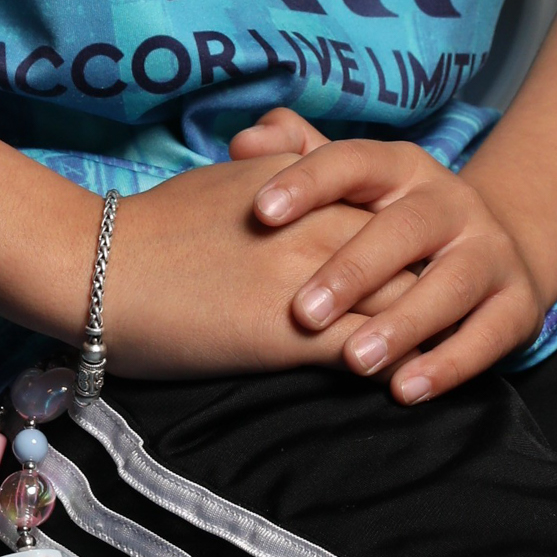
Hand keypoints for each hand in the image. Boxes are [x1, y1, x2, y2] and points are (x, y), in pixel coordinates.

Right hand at [99, 151, 419, 380]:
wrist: (103, 265)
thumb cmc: (157, 225)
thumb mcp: (232, 175)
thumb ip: (283, 173)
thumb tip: (307, 181)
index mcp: (306, 181)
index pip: (389, 207)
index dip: (414, 241)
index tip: (429, 268)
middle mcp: (320, 221)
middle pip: (411, 252)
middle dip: (435, 284)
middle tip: (454, 315)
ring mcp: (311, 277)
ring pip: (401, 302)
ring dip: (423, 329)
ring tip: (440, 356)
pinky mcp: (293, 334)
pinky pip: (368, 351)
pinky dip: (392, 367)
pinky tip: (399, 384)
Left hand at [241, 118, 548, 402]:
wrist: (495, 251)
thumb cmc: (394, 222)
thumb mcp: (353, 187)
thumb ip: (299, 160)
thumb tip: (244, 142)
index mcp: (402, 168)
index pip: (353, 162)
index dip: (308, 182)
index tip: (261, 213)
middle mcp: (450, 202)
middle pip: (404, 228)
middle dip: (353, 270)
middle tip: (303, 312)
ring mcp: (490, 251)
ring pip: (451, 283)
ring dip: (403, 324)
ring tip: (355, 362)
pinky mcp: (518, 303)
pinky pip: (490, 334)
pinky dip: (451, 364)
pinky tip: (407, 389)